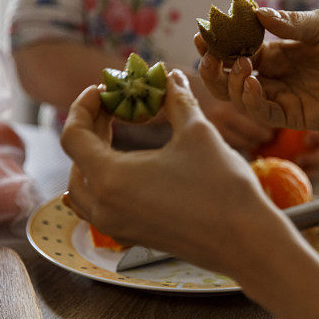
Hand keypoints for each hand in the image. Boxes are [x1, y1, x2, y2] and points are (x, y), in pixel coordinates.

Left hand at [59, 71, 299, 275]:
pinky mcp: (133, 236)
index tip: (104, 90)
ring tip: (115, 134)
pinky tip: (124, 170)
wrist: (245, 241)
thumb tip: (171, 78)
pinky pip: (99, 208)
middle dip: (91, 127)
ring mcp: (117, 225)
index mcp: (110, 177)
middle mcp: (104, 206)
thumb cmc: (221, 186)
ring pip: (82, 188)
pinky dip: (102, 183)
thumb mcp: (198, 132)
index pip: (73, 135)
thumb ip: (177, 100)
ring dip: (92, 157)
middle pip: (76, 159)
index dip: (84, 105)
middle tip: (116, 106)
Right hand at [195, 8, 318, 131]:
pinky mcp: (294, 117)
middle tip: (207, 54)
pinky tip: (251, 84)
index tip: (203, 33)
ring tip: (237, 65)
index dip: (220, 43)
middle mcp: (276, 76)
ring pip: (241, 96)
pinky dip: (251, 101)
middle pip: (231, 76)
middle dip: (214, 66)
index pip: (239, 49)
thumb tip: (258, 14)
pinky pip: (263, 112)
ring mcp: (283, 97)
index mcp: (279, 52)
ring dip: (230, 82)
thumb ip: (292, 23)